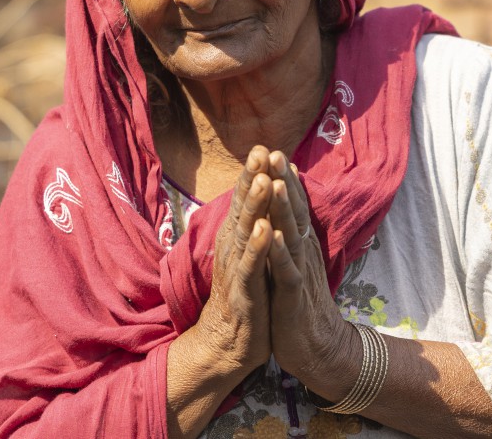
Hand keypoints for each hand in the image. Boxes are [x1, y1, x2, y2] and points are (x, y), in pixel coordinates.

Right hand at [194, 146, 274, 375]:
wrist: (227, 345)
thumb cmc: (244, 296)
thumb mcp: (249, 257)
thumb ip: (252, 227)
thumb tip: (259, 197)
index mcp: (237, 239)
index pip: (244, 201)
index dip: (252, 174)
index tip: (262, 146)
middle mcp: (232, 249)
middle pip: (241, 208)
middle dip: (251, 179)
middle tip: (259, 150)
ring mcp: (237, 270)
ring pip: (245, 232)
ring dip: (254, 206)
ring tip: (262, 180)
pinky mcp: (244, 293)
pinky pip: (251, 267)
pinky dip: (257, 247)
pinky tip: (264, 229)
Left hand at [264, 151, 357, 386]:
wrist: (317, 348)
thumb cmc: (299, 301)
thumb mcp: (293, 261)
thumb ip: (290, 232)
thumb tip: (284, 203)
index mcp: (299, 242)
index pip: (291, 204)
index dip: (281, 178)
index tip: (270, 149)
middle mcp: (303, 251)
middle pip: (294, 211)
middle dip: (283, 181)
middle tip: (274, 151)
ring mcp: (300, 271)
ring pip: (292, 234)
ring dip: (285, 209)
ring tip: (277, 183)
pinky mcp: (294, 295)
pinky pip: (287, 270)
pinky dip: (281, 252)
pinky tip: (275, 236)